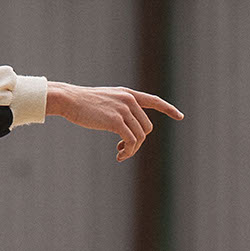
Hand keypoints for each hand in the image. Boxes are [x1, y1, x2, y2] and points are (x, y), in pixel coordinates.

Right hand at [47, 81, 180, 160]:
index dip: (169, 108)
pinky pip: (130, 141)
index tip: (180, 116)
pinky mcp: (116, 121)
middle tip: (123, 149)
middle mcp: (129, 100)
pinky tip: (119, 155)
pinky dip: (127, 152)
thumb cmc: (83, 103)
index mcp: (128, 94)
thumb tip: (127, 125)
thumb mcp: (106, 100)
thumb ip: (120, 107)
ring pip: (140, 137)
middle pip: (146, 127)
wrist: (69, 100)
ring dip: (131, 150)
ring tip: (120, 154)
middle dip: (138, 142)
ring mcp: (123, 110)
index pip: (154, 100)